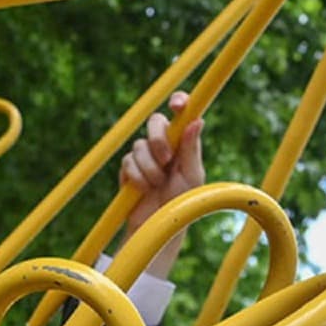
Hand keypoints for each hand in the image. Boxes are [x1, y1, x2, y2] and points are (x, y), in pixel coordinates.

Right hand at [122, 91, 205, 232]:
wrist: (158, 223)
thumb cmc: (181, 201)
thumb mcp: (192, 175)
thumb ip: (191, 149)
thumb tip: (197, 120)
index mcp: (182, 142)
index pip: (180, 114)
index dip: (179, 102)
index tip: (178, 104)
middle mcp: (163, 144)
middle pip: (155, 122)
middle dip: (158, 140)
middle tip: (167, 160)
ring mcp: (144, 154)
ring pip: (140, 145)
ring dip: (150, 167)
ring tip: (158, 184)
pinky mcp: (128, 167)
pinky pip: (128, 161)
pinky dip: (138, 176)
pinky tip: (144, 188)